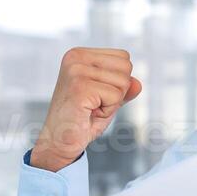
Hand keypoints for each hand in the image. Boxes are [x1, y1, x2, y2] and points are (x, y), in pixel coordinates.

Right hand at [29, 48, 142, 171]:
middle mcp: (76, 57)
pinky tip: (88, 113)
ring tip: (90, 108)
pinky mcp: (80, 87)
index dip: (118, 82)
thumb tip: (137, 83)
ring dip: (111, 102)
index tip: (96, 94)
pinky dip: (107, 110)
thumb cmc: (82, 119)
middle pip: (126, 67)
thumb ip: (124, 87)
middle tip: (94, 104)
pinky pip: (116, 96)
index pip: (123, 57)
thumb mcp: (109, 99)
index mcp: (80, 54)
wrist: (59, 141)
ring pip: (123, 82)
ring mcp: (76, 71)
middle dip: (117, 91)